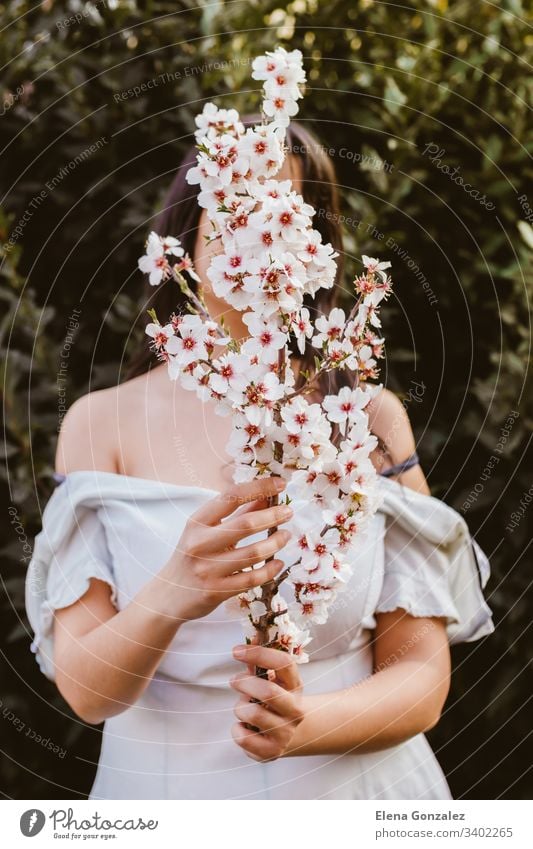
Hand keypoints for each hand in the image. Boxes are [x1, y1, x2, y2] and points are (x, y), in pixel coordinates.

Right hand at [161, 477, 291, 620]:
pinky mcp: (216, 591)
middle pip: (245, 524)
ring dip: (276, 542)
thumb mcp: (206, 530)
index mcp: (197, 522)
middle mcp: (200, 543)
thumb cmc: (192, 555)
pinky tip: (278, 563)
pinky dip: (270, 569)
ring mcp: (207, 569)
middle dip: (273, 515)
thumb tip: (266, 496)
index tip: (280, 483)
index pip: (231, 497)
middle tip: (289, 512)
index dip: (259, 487)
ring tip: (285, 536)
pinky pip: (252, 579)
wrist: (168, 594)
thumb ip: (236, 513)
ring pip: (253, 553)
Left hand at [230, 644, 303, 761]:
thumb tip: (250, 636)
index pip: (283, 664)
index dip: (258, 653)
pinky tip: (244, 726)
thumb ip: (261, 662)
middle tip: (234, 680)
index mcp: (296, 687)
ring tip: (244, 707)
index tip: (236, 651)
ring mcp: (285, 733)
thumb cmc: (280, 700)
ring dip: (240, 707)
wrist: (299, 734)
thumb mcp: (276, 680)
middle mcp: (295, 710)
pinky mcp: (272, 752)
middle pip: (267, 692)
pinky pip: (243, 738)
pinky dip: (237, 730)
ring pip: (252, 714)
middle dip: (244, 683)